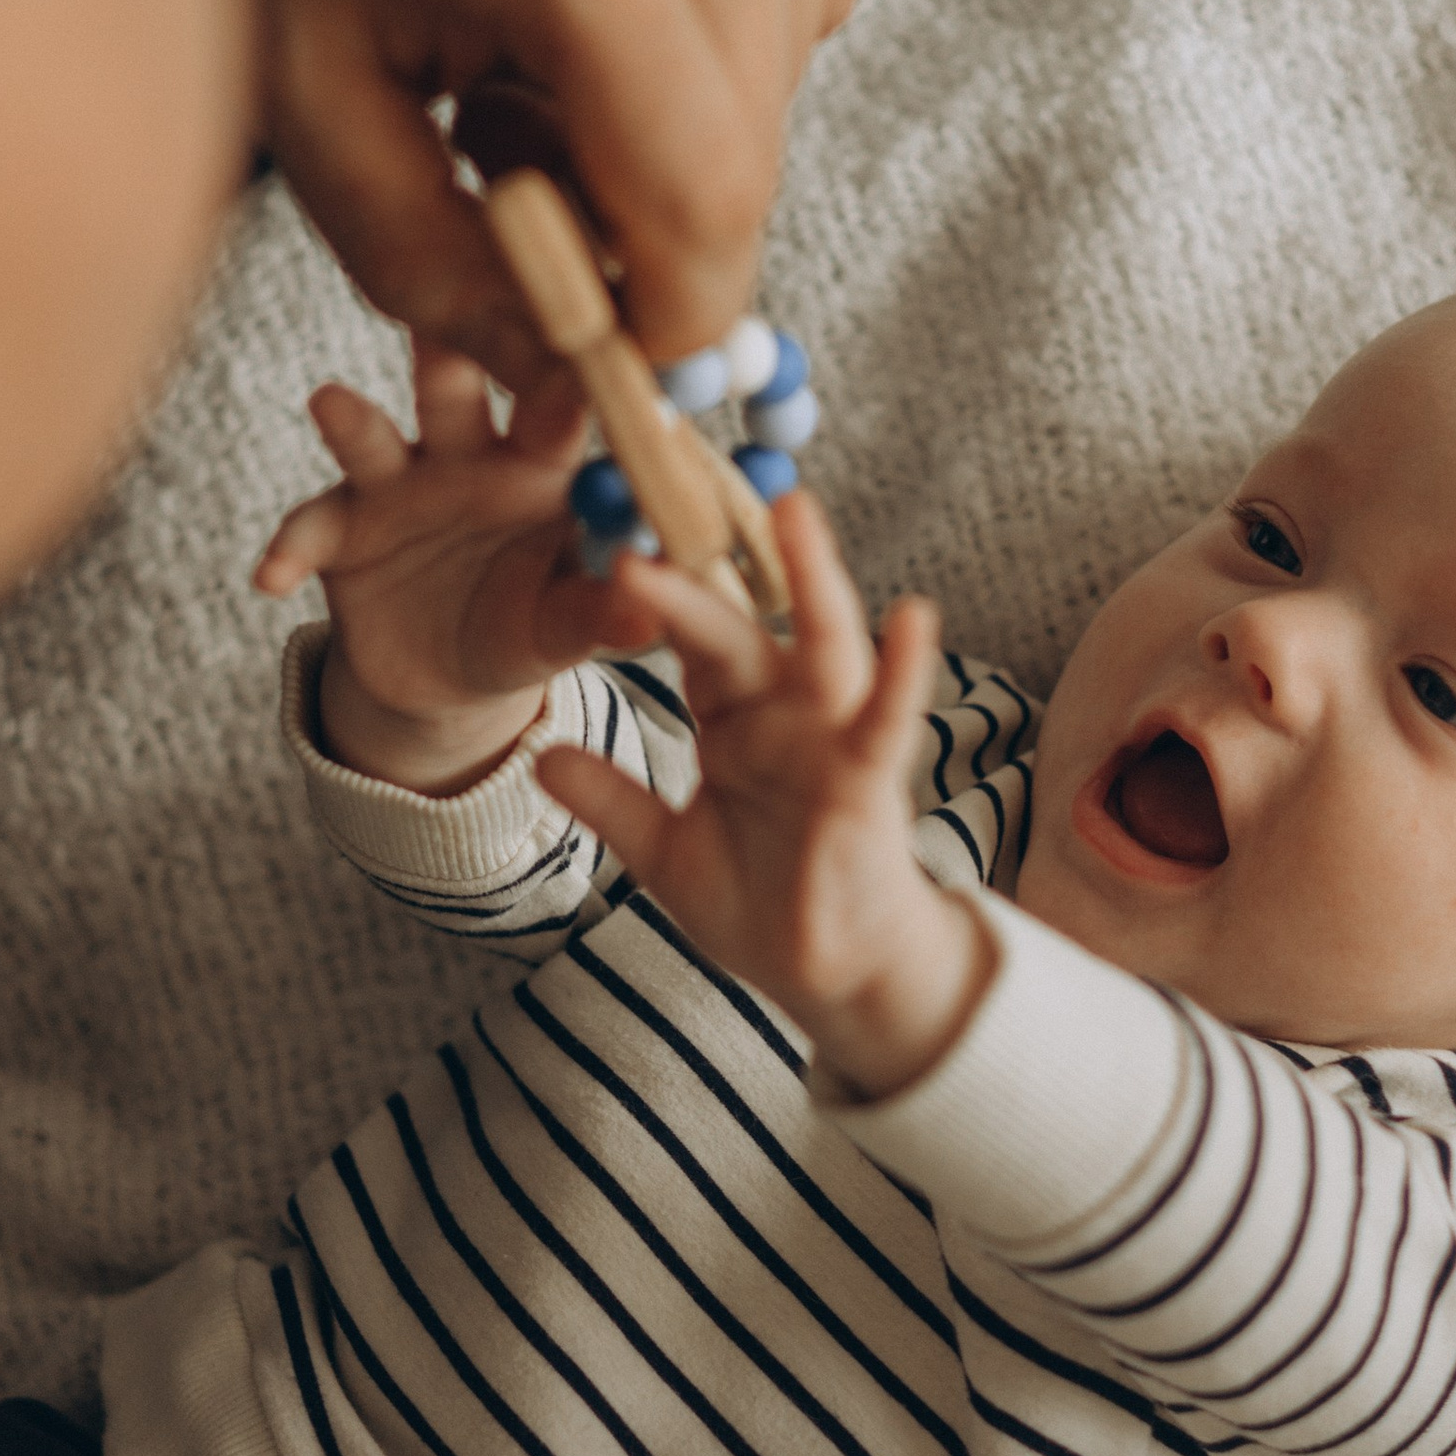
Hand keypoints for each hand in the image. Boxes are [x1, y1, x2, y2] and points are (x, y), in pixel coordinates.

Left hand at [190, 0, 882, 385]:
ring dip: (677, 102)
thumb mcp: (308, 72)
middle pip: (749, 160)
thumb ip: (421, 257)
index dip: (665, 315)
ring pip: (782, 80)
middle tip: (523, 146)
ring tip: (555, 22)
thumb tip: (554, 371)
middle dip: (647, 207)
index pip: (704, 213)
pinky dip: (720, 9)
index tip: (611, 345)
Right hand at [254, 338, 661, 792]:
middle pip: (456, 389)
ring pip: (372, 437)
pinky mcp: (338, 528)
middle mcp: (466, 453)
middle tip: (443, 316)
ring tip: (330, 402)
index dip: (567, 384)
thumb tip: (655, 603)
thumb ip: (604, 611)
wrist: (447, 680)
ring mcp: (396, 483)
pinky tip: (272, 577)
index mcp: (541, 464)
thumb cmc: (529, 629)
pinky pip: (310, 528)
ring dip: (352, 420)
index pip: (558, 409)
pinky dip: (290, 547)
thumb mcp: (566, 628)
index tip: (579, 361)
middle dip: (448, 353)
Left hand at [536, 494, 993, 1099]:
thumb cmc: (761, 905)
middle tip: (674, 480)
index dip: (653, 585)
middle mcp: (784, 714)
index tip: (607, 523)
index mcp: (732, 719)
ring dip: (814, 577)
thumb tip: (541, 758)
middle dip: (714, 557)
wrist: (829, 976)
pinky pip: (888, 719)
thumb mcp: (663, 854)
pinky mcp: (869, 782)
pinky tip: (914, 617)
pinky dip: (902, 670)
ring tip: (794, 508)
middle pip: (743, 620)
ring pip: (821, 644)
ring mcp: (830, 741)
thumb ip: (611, 803)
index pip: (688, 636)